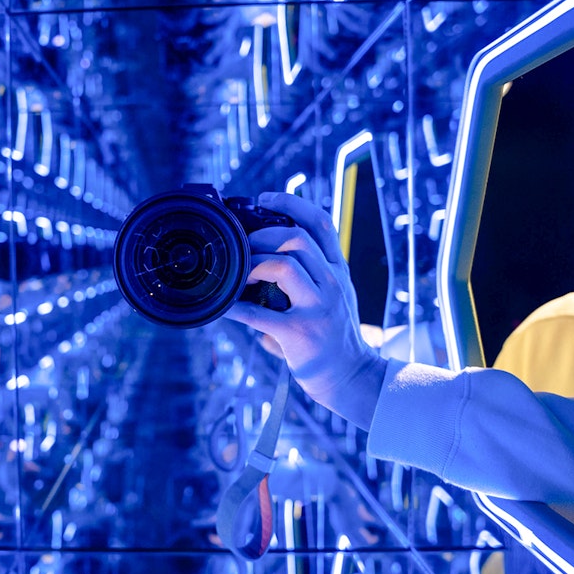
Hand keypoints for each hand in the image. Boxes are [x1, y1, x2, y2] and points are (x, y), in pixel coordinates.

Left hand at [224, 192, 385, 428]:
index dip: (292, 203)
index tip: (266, 196)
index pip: (321, 223)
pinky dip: (235, 308)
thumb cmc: (334, 336)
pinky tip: (222, 307)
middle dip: (263, 235)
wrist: (352, 376)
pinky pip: (259, 314)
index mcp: (338, 271)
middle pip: (297, 239)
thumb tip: (263, 263)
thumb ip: (308, 277)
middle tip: (244, 246)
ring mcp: (318, 307)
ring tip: (238, 276)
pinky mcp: (299, 333)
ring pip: (283, 265)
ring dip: (252, 265)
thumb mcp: (334, 297)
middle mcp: (332, 283)